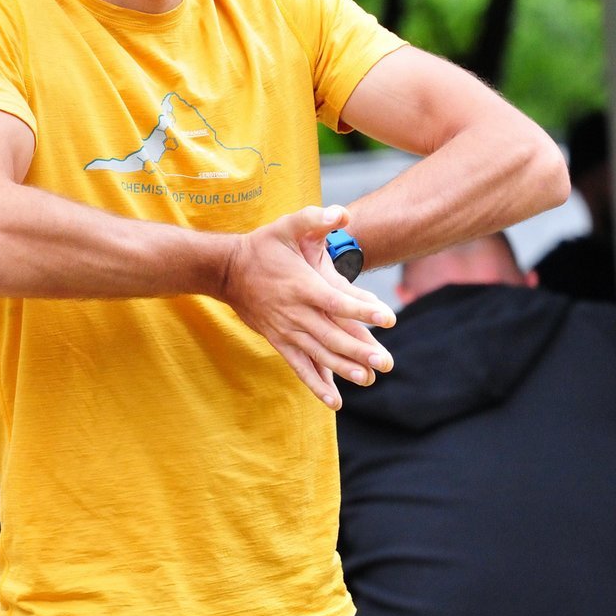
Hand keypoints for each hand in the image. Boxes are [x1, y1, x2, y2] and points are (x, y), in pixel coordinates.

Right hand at [221, 204, 394, 407]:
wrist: (227, 271)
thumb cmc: (262, 247)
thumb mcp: (286, 225)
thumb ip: (314, 218)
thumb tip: (343, 213)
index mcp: (302, 286)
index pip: (337, 301)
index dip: (363, 311)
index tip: (388, 318)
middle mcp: (295, 312)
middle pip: (332, 335)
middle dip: (360, 350)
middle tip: (386, 362)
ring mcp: (286, 330)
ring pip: (319, 354)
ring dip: (343, 369)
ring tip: (368, 380)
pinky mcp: (279, 341)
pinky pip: (299, 366)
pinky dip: (316, 384)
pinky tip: (335, 402)